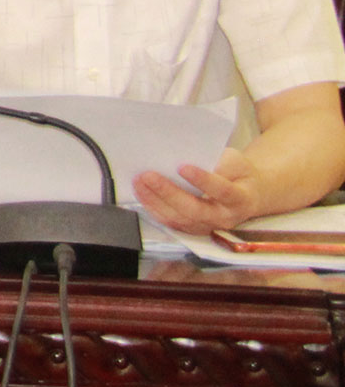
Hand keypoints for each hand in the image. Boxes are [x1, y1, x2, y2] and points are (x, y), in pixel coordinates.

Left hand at [135, 150, 258, 235]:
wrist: (247, 195)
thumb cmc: (238, 174)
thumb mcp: (236, 162)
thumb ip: (219, 161)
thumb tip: (191, 157)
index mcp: (240, 199)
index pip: (222, 191)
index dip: (202, 180)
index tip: (182, 166)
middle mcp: (224, 217)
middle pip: (194, 210)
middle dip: (168, 192)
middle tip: (148, 175)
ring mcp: (208, 226)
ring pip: (179, 218)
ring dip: (155, 200)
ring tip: (139, 181)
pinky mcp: (193, 228)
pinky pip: (171, 222)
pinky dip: (153, 208)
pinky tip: (142, 193)